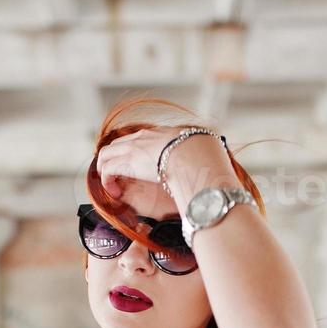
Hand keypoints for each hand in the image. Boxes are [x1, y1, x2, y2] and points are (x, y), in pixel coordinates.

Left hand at [94, 128, 232, 199]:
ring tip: (113, 188)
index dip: (136, 153)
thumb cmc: (204, 159)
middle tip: (117, 178)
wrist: (194, 157)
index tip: (138, 167)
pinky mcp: (125, 161)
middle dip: (115, 160)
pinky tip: (113, 193)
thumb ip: (208, 161)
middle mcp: (145, 137)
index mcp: (164, 134)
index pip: (142, 139)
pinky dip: (106, 181)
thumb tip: (220, 171)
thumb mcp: (207, 155)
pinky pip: (106, 170)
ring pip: (106, 155)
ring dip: (107, 171)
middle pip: (120, 144)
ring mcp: (132, 148)